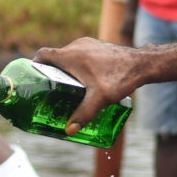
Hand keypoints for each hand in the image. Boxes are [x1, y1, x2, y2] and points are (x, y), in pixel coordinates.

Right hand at [34, 36, 152, 132]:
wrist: (142, 63)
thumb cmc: (119, 77)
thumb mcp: (100, 99)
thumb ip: (84, 114)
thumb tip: (69, 131)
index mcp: (70, 55)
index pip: (42, 55)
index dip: (34, 65)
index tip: (33, 78)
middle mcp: (76, 46)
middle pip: (55, 58)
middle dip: (51, 72)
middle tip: (50, 90)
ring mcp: (88, 44)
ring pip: (69, 56)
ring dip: (65, 69)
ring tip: (67, 88)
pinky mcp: (98, 47)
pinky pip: (81, 55)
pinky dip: (78, 65)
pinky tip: (86, 81)